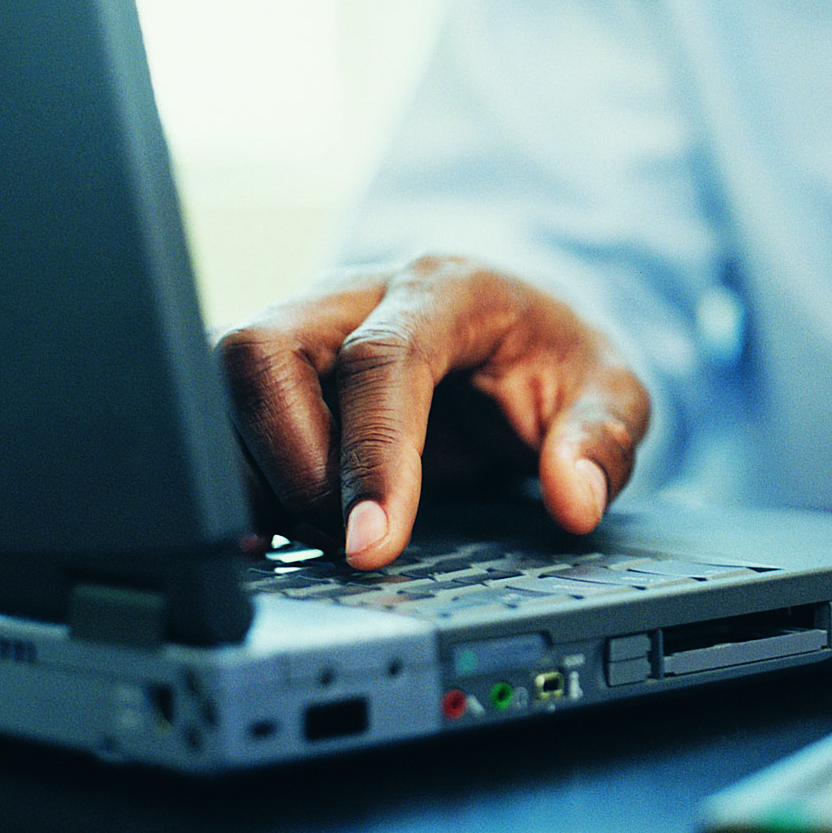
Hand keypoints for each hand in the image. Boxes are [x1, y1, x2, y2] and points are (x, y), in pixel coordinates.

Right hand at [216, 256, 650, 568]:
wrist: (522, 323)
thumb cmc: (558, 357)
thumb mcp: (612, 391)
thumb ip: (602, 441)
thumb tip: (577, 501)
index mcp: (447, 287)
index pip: (383, 358)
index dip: (369, 453)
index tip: (369, 545)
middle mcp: (359, 293)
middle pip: (265, 351)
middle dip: (289, 461)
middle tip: (343, 537)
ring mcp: (306, 323)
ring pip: (225, 382)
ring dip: (254, 475)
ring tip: (320, 539)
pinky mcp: (277, 367)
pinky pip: (218, 416)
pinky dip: (236, 482)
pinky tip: (275, 534)